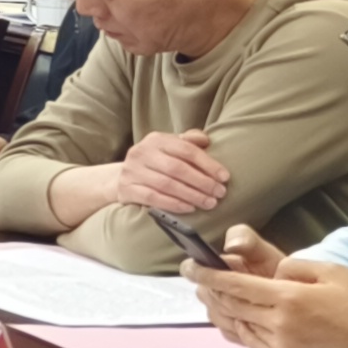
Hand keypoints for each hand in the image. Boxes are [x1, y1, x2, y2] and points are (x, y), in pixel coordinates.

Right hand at [113, 128, 229, 217]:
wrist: (121, 177)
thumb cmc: (156, 162)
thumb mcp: (170, 147)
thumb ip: (188, 141)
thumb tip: (206, 140)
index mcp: (156, 140)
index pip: (186, 149)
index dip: (208, 164)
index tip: (225, 177)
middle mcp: (141, 152)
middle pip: (177, 168)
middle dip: (202, 182)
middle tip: (219, 193)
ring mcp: (132, 171)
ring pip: (166, 184)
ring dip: (192, 195)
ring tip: (209, 203)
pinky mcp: (126, 189)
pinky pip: (153, 198)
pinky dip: (173, 204)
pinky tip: (189, 208)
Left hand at [189, 233, 347, 347]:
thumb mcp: (331, 272)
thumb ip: (294, 268)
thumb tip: (269, 274)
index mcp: (290, 298)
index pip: (235, 285)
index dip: (208, 276)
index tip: (190, 267)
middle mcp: (280, 323)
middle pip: (231, 305)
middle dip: (209, 290)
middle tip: (196, 279)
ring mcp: (281, 346)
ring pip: (238, 325)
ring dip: (222, 310)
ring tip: (213, 296)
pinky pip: (251, 343)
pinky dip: (240, 328)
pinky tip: (238, 318)